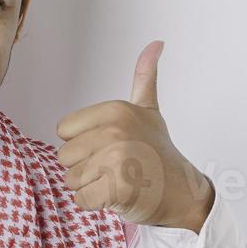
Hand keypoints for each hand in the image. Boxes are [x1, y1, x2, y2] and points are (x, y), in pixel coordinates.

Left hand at [54, 39, 213, 231]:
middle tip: (116, 167)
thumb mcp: (149, 111)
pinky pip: (82, 199)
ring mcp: (117, 160)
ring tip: (117, 180)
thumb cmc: (158, 153)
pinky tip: (117, 196)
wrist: (182, 192)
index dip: (83, 143)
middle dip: (85, 167)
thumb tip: (156, 43)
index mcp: (115, 110)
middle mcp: (115, 131)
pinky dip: (96, 204)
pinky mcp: (117, 189)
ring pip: (71, 180)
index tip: (110, 146)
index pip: (64, 131)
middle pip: (64, 156)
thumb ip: (144, 78)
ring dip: (90, 186)